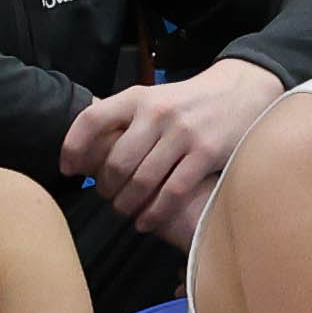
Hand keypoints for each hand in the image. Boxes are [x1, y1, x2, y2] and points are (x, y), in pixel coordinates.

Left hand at [57, 68, 287, 245]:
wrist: (243, 91)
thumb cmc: (192, 102)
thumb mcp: (156, 98)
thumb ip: (126, 119)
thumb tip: (88, 151)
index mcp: (138, 97)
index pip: (91, 120)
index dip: (73, 148)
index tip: (68, 170)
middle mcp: (157, 113)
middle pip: (116, 161)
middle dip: (106, 187)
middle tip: (107, 198)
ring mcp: (182, 133)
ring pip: (141, 180)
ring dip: (127, 204)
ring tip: (125, 212)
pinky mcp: (205, 153)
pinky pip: (171, 192)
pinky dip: (154, 212)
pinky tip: (146, 221)